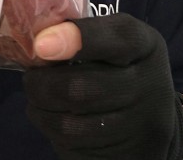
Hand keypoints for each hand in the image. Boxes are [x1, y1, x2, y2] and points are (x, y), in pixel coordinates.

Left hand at [22, 13, 181, 159]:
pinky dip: (51, 128)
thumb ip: (84, 34)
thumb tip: (40, 36)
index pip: (119, 37)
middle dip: (43, 83)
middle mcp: (151, 87)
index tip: (41, 45)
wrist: (149, 118)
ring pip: (70, 124)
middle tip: (32, 77)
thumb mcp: (115, 41)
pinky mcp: (122, 155)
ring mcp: (139, 127)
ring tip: (38, 96)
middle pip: (82, 88)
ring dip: (41, 109)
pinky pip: (72, 145)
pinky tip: (51, 116)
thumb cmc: (122, 68)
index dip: (77, 39)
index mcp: (147, 46)